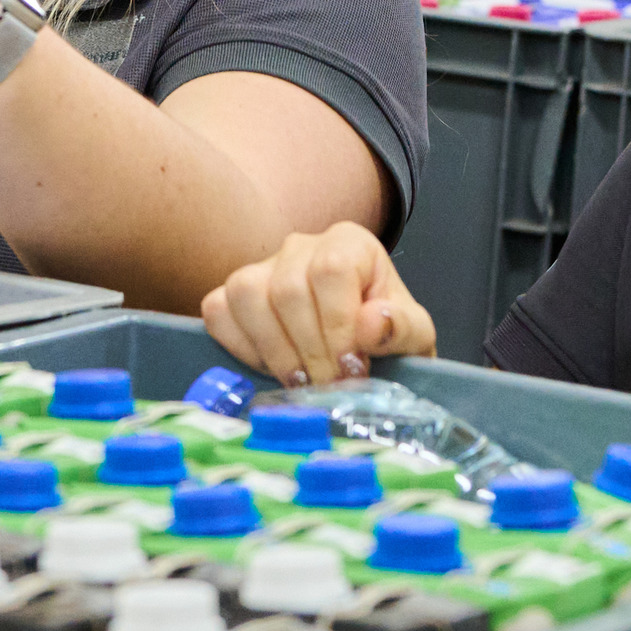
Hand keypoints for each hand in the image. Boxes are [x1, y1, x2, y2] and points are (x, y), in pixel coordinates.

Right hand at [199, 223, 434, 388]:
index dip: (338, 324)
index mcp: (349, 243)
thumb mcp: (412, 337)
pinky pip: (218, 311)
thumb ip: (402, 328)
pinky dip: (241, 347)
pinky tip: (272, 368)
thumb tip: (372, 323)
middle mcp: (300, 247)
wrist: (361, 353)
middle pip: (287, 289)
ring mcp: (261, 268)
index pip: (331, 270)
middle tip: (329, 387)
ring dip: (274, 350)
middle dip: (309, 350)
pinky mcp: (232, 295)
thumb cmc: (386, 338)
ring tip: (302, 381)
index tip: (353, 368)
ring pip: (246, 294)